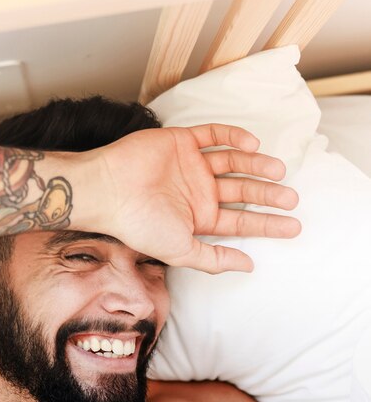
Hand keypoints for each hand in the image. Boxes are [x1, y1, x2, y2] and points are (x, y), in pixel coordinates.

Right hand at [83, 124, 300, 273]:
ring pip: (234, 162)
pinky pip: (214, 135)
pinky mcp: (182, 142)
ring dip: (257, 166)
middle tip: (291, 198)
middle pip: (242, 192)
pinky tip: (251, 145)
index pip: (240, 223)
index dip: (267, 224)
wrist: (109, 190)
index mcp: (198, 219)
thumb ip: (214, 259)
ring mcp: (191, 166)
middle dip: (268, 196)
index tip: (293, 226)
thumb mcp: (181, 251)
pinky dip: (234, 137)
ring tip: (277, 172)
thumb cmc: (139, 225)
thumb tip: (248, 265)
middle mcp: (198, 192)